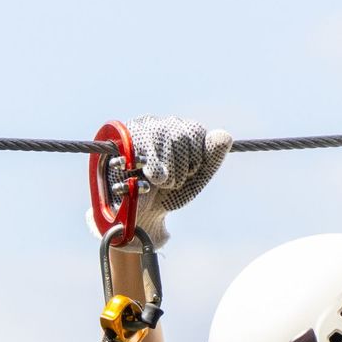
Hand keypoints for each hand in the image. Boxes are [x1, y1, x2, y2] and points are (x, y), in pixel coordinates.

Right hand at [102, 115, 231, 246]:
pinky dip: (148, 168)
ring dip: (164, 168)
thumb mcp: (194, 178)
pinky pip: (138, 147)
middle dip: (180, 166)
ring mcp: (134, 132)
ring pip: (159, 138)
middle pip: (177, 135)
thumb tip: (225, 135)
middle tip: (171, 183)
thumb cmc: (167, 194)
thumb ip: (211, 157)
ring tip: (158, 183)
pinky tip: (148, 182)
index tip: (190, 173)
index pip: (194, 132)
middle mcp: (154, 124)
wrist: (139, 217)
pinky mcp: (116, 145)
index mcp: (175, 129)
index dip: (196, 157)